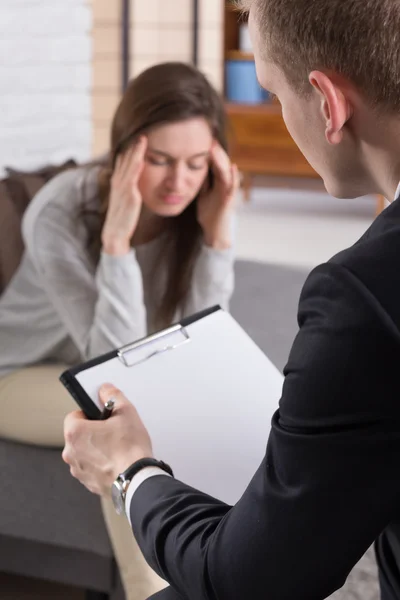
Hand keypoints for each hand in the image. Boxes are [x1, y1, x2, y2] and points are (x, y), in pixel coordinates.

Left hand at [62, 384, 152, 495]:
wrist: (137, 480)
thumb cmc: (130, 450)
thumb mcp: (126, 412)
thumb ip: (112, 395)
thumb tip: (105, 390)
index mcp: (75, 433)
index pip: (74, 415)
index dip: (90, 413)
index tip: (102, 416)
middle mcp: (71, 453)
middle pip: (78, 435)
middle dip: (93, 431)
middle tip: (113, 431)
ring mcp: (78, 470)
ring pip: (84, 452)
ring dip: (96, 448)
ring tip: (117, 447)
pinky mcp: (88, 483)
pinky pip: (91, 467)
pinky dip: (101, 464)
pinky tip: (117, 460)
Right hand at [101, 137, 147, 255]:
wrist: (115, 234)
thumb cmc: (122, 219)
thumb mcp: (124, 200)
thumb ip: (129, 189)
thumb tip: (134, 181)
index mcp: (117, 182)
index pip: (123, 162)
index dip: (129, 150)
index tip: (137, 138)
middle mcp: (118, 183)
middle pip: (125, 160)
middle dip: (133, 147)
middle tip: (141, 133)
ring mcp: (123, 189)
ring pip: (129, 166)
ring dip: (135, 152)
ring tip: (142, 140)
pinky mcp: (130, 196)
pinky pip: (132, 179)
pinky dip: (136, 168)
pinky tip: (141, 159)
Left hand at [196, 143, 239, 249]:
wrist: (214, 232)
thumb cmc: (210, 214)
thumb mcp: (203, 194)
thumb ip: (203, 182)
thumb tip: (196, 168)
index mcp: (218, 182)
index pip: (215, 163)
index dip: (211, 152)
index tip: (203, 139)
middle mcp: (225, 184)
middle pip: (222, 164)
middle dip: (216, 152)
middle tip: (209, 138)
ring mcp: (229, 192)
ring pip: (227, 172)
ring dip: (222, 160)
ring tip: (216, 148)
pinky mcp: (229, 200)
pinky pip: (233, 187)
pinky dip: (234, 177)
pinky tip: (233, 167)